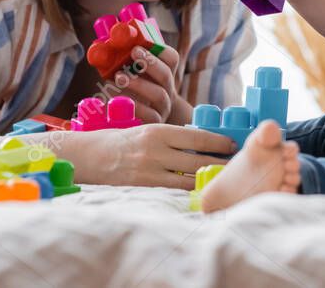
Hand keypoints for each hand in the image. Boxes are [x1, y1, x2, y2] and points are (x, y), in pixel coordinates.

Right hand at [63, 124, 236, 189]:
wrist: (89, 157)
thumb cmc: (121, 142)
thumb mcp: (147, 132)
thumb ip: (171, 138)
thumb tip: (202, 143)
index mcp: (157, 131)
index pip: (197, 137)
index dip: (219, 142)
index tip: (232, 144)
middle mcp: (154, 151)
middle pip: (197, 159)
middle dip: (219, 162)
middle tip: (235, 164)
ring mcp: (148, 172)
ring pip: (188, 179)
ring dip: (207, 179)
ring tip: (223, 180)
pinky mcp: (143, 189)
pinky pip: (172, 192)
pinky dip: (188, 192)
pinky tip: (199, 192)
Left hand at [115, 44, 189, 124]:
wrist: (150, 115)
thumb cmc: (137, 89)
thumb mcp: (136, 75)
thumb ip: (126, 62)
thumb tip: (102, 48)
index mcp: (164, 72)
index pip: (171, 58)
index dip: (159, 51)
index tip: (137, 46)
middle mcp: (167, 88)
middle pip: (165, 75)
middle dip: (150, 63)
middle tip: (132, 54)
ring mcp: (163, 106)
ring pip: (158, 94)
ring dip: (139, 84)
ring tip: (119, 77)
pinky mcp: (155, 121)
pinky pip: (148, 115)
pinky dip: (133, 106)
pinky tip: (116, 101)